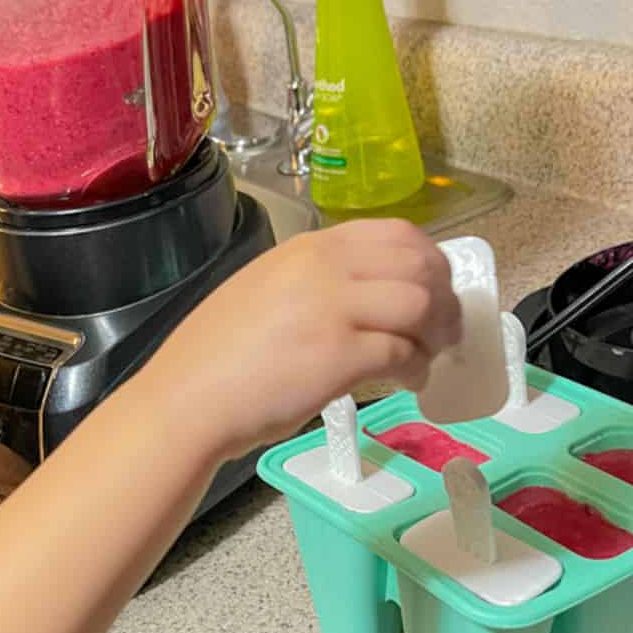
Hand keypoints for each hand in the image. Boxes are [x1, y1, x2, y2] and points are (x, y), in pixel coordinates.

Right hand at [143, 217, 462, 461]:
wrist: (187, 399)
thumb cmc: (217, 358)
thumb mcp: (264, 291)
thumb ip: (313, 282)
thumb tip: (364, 296)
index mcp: (308, 248)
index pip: (396, 233)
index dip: (430, 262)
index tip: (435, 289)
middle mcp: (324, 268)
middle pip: (419, 265)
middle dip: (445, 298)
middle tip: (444, 330)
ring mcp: (333, 310)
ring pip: (420, 304)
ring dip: (436, 335)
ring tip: (428, 357)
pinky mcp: (339, 356)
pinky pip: (403, 353)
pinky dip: (417, 369)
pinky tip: (409, 381)